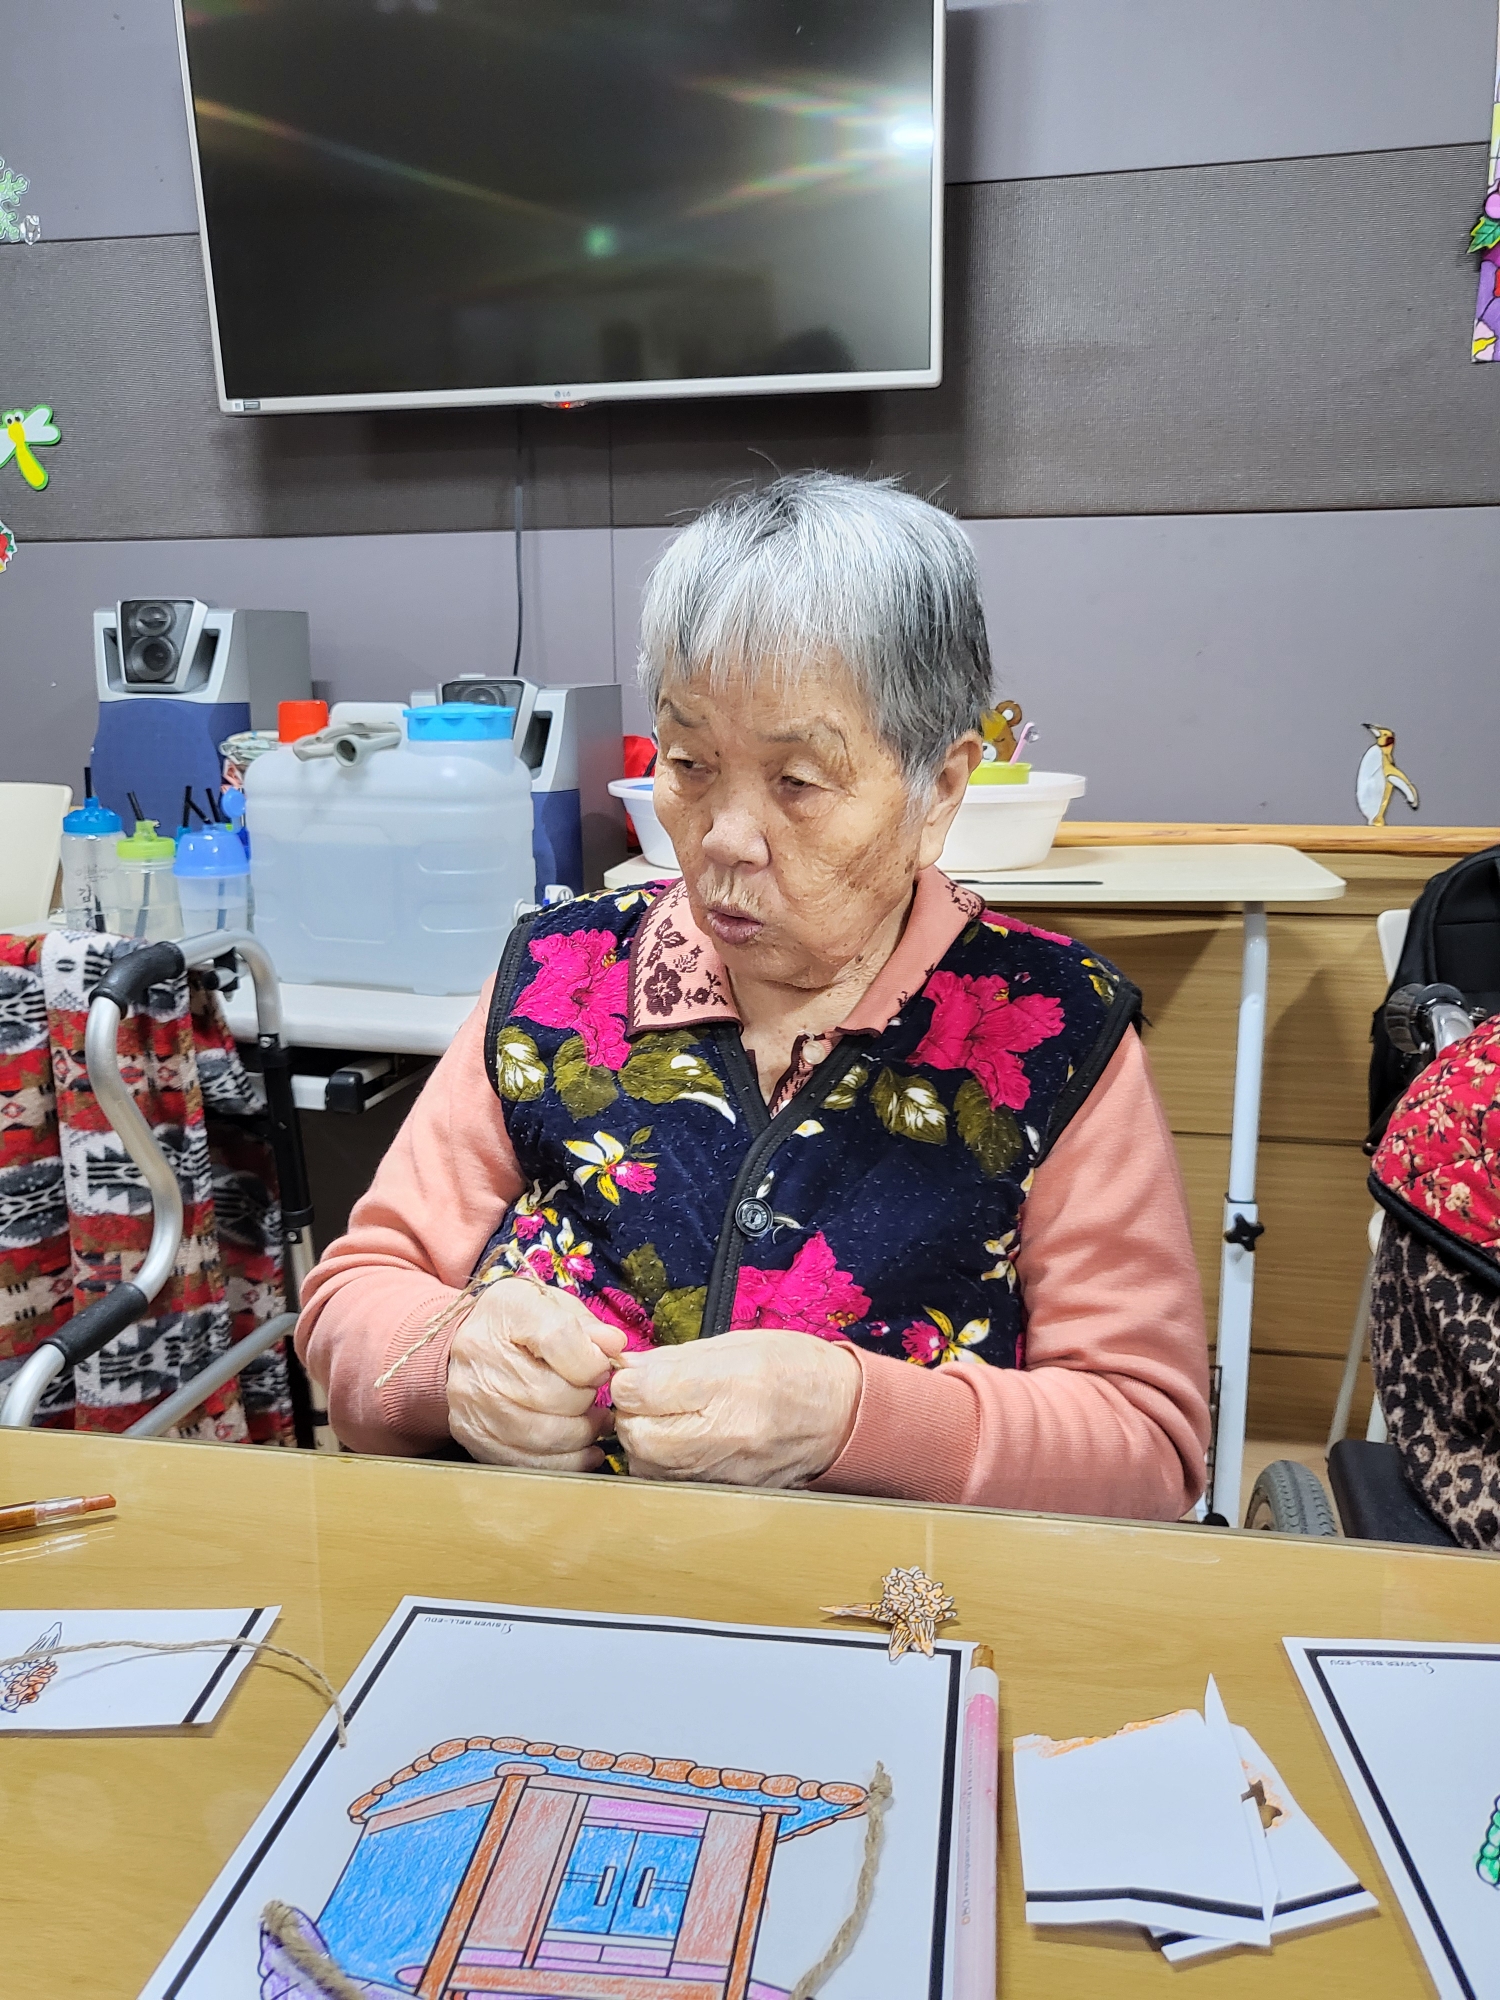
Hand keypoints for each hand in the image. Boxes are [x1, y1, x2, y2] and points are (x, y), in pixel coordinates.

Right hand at [447, 1278, 624, 1470]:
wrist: (469, 1340)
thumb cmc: (522, 1324)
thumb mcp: (556, 1306)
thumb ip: (589, 1326)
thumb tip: (615, 1346)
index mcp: (508, 1310)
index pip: (558, 1339)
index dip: (592, 1361)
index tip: (602, 1369)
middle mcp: (482, 1354)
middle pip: (551, 1393)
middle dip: (587, 1401)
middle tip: (595, 1397)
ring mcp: (473, 1399)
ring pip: (541, 1434)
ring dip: (580, 1435)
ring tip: (592, 1423)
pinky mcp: (473, 1434)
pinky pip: (526, 1461)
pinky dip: (562, 1461)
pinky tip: (580, 1449)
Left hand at [610, 1329, 860, 1487]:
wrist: (843, 1419)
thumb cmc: (795, 1370)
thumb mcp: (737, 1344)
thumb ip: (675, 1359)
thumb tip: (627, 1367)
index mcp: (728, 1386)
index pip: (638, 1390)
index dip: (629, 1377)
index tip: (640, 1371)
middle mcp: (723, 1436)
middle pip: (634, 1433)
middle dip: (631, 1411)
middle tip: (653, 1396)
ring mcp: (722, 1473)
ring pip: (644, 1464)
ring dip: (644, 1439)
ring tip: (672, 1419)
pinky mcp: (721, 1494)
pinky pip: (667, 1482)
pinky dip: (662, 1463)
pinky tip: (684, 1443)